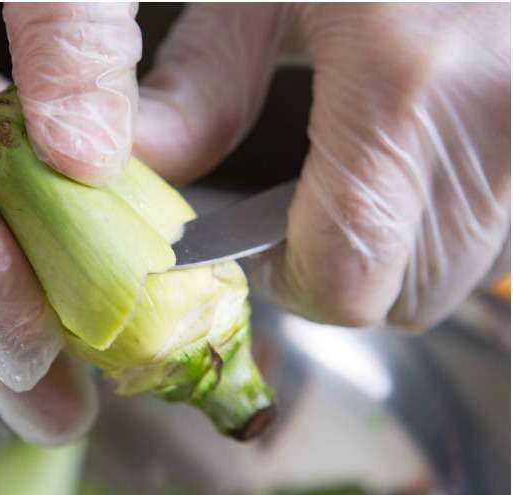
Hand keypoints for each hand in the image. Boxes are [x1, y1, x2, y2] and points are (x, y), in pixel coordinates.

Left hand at [135, 2, 509, 329]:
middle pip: (422, 290)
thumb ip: (200, 81)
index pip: (348, 278)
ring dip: (416, 233)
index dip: (285, 280)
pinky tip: (432, 114)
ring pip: (482, 253)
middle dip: (350, 268)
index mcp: (410, 73)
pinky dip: (471, 184)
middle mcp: (508, 101)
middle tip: (306, 200)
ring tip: (373, 145)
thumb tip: (149, 176)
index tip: (253, 238)